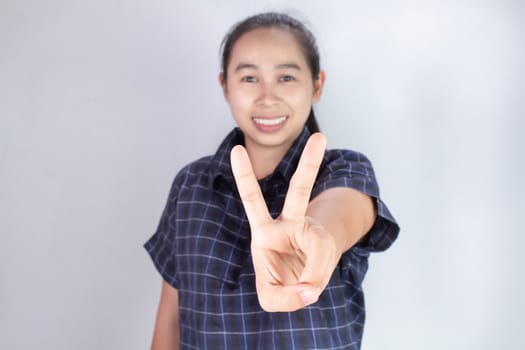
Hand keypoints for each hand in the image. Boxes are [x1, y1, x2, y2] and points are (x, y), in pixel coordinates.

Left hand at [230, 133, 338, 311]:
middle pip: (299, 192)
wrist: (307, 283)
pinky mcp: (324, 253)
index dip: (245, 175)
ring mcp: (311, 238)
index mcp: (264, 231)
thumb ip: (283, 297)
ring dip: (320, 249)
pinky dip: (311, 287)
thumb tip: (308, 290)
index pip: (253, 200)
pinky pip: (317, 274)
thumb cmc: (284, 281)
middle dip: (310, 166)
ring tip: (312, 242)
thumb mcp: (271, 295)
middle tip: (320, 138)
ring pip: (319, 238)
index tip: (236, 150)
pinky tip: (306, 291)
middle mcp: (288, 226)